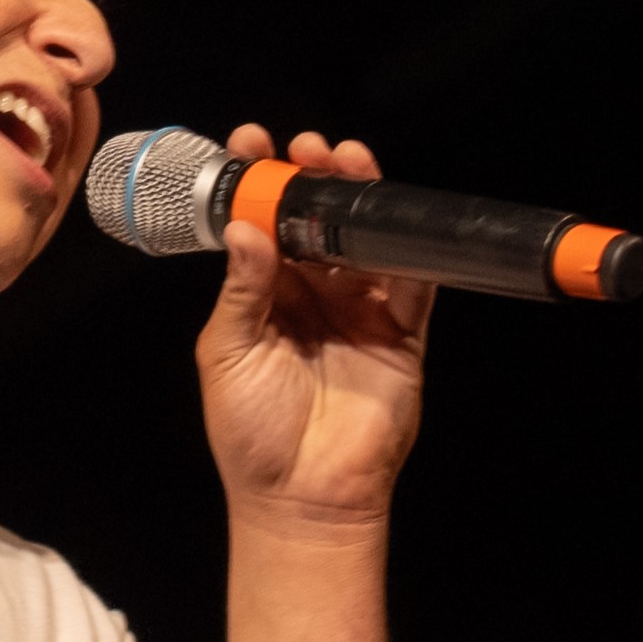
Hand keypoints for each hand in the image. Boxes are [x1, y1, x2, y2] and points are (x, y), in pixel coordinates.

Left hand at [195, 125, 432, 530]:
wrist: (302, 496)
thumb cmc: (251, 433)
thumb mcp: (228, 353)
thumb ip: (242, 290)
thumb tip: (244, 229)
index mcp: (264, 296)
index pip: (264, 225)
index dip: (259, 184)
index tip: (250, 145)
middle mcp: (313, 295)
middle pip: (318, 221)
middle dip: (313, 178)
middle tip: (305, 149)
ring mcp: (360, 311)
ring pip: (366, 239)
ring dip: (358, 198)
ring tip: (344, 162)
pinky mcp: (403, 334)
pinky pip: (414, 282)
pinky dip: (409, 248)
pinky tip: (392, 217)